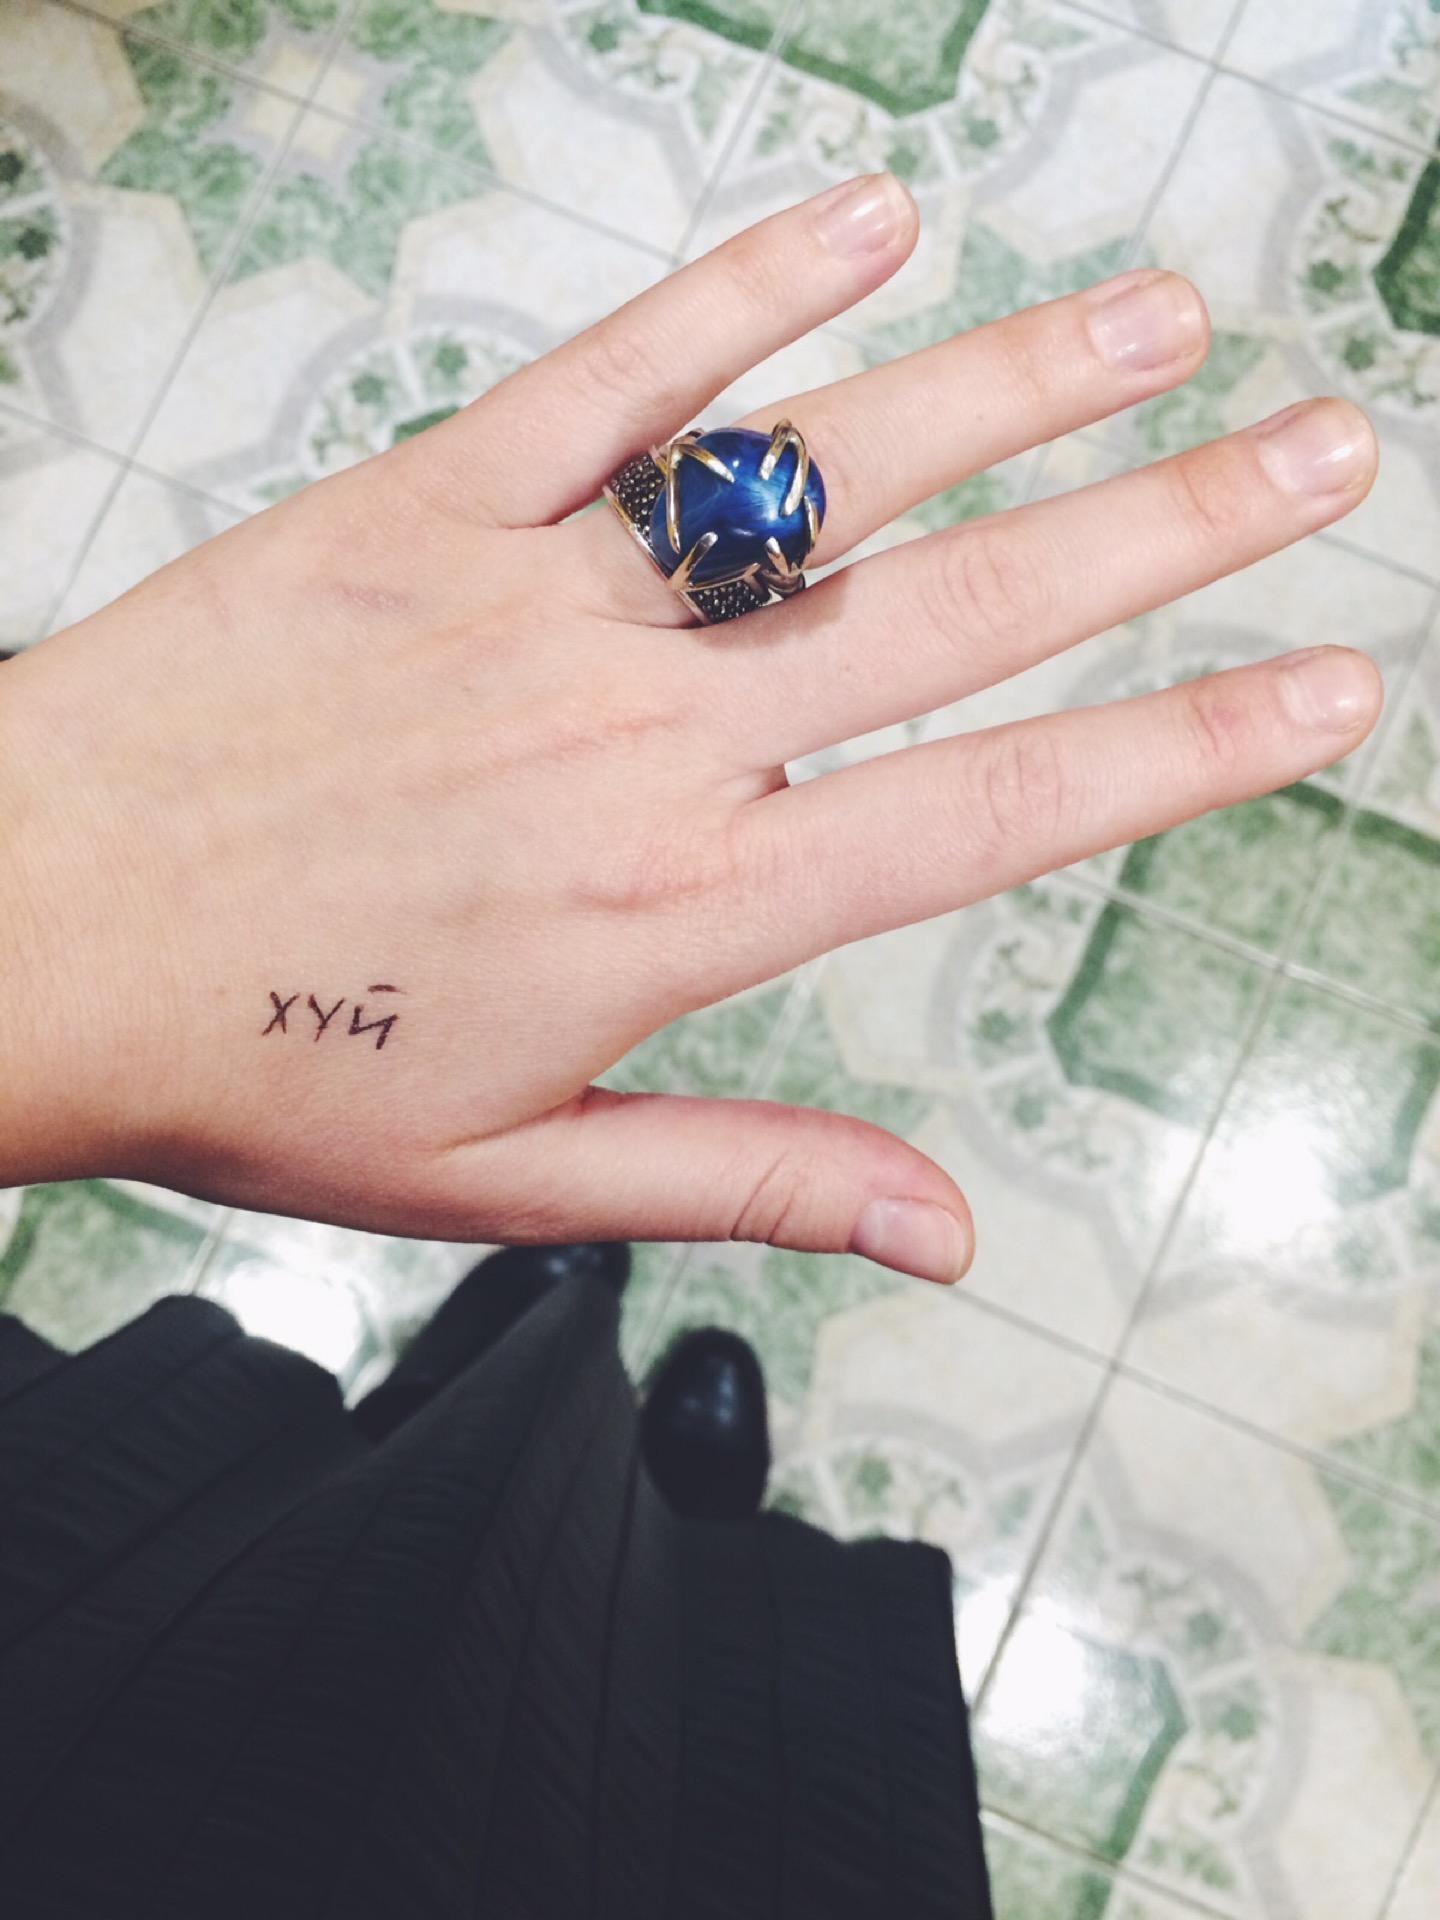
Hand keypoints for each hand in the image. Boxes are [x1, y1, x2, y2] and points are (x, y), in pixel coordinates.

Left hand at [0, 173, 1380, 1284]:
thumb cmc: (252, 1060)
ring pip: (821, 472)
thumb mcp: (512, 1178)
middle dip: (1175, 527)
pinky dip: (743, 295)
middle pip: (964, 609)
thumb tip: (948, 1228)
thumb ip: (747, 1177)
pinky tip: (870, 224)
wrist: (17, 934)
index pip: (999, 811)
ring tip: (1168, 321)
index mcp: (683, 907)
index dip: (1187, 747)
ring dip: (1014, 386)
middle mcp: (644, 740)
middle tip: (1329, 449)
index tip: (1330, 689)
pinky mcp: (424, 506)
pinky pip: (612, 379)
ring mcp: (540, 604)